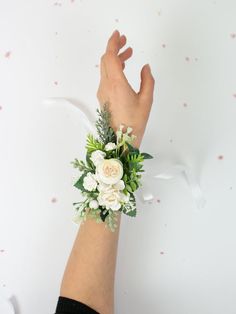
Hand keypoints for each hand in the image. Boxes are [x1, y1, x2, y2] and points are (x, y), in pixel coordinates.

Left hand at [96, 29, 154, 147]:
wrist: (121, 141)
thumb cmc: (135, 122)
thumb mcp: (147, 100)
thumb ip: (147, 80)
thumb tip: (145, 67)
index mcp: (116, 84)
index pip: (109, 57)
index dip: (113, 43)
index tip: (118, 34)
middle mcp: (105, 86)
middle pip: (105, 61)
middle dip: (114, 49)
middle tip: (126, 43)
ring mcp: (102, 92)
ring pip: (105, 69)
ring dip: (114, 59)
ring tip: (128, 55)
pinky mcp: (103, 98)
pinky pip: (105, 78)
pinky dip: (113, 70)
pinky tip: (123, 70)